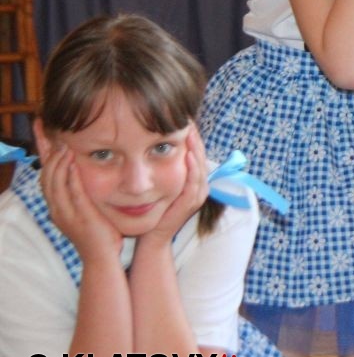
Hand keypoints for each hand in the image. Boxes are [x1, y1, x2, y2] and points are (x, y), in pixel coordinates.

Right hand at [40, 147, 121, 262]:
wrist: (102, 258)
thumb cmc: (99, 233)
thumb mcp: (86, 210)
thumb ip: (83, 194)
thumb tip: (86, 175)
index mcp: (57, 207)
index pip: (45, 177)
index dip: (45, 157)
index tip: (45, 137)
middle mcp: (56, 209)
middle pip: (45, 177)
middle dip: (47, 155)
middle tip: (52, 136)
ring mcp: (65, 214)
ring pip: (54, 183)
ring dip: (58, 162)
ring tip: (64, 145)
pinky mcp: (79, 216)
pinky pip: (71, 193)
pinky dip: (70, 176)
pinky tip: (72, 162)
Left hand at [140, 126, 208, 247]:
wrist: (149, 239)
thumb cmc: (150, 211)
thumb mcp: (157, 184)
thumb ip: (158, 167)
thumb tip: (150, 144)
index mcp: (192, 180)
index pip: (196, 152)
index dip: (192, 135)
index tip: (183, 117)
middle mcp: (198, 186)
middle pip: (201, 156)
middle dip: (195, 137)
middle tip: (189, 119)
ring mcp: (196, 195)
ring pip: (201, 167)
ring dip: (197, 149)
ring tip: (190, 132)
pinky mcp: (190, 204)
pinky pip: (194, 182)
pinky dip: (193, 168)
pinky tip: (188, 154)